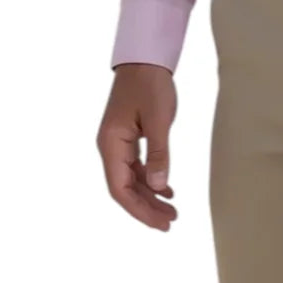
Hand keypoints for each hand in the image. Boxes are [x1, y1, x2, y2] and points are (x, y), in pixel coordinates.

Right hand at [97, 63, 178, 229]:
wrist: (145, 58)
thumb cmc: (150, 84)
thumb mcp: (159, 119)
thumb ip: (159, 153)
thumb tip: (158, 187)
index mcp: (111, 144)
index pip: (120, 189)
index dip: (139, 210)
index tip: (160, 224)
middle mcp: (110, 147)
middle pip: (125, 188)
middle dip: (146, 208)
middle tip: (171, 222)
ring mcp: (118, 143)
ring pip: (131, 179)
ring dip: (150, 196)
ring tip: (172, 211)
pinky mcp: (128, 137)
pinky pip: (136, 167)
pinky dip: (150, 179)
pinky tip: (166, 189)